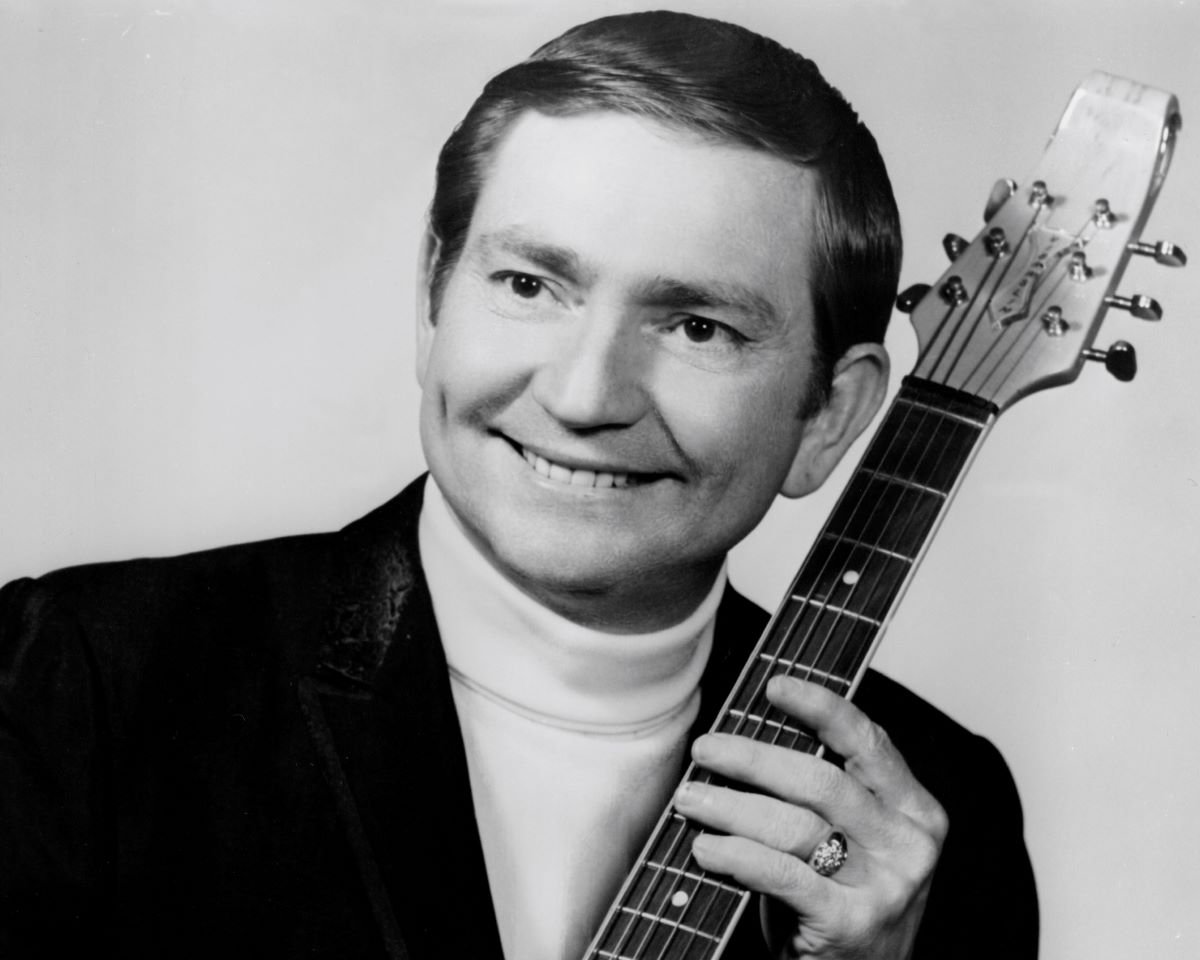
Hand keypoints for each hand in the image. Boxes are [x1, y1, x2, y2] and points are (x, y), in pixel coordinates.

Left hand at [672, 675, 946, 958]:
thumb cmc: (843, 902)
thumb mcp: (852, 841)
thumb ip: (825, 794)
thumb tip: (749, 738)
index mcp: (915, 810)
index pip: (869, 741)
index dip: (820, 707)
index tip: (774, 686)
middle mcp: (908, 845)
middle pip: (821, 781)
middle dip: (753, 758)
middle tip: (706, 748)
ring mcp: (885, 887)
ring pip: (795, 825)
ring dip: (731, 806)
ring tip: (691, 799)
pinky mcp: (850, 925)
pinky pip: (783, 874)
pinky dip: (737, 855)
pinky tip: (706, 848)